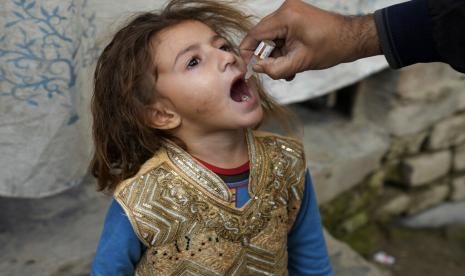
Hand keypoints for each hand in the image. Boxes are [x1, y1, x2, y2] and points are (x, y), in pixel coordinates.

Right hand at [240, 0, 380, 79]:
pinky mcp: (294, 17)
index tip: (247, 68)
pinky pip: (280, 35)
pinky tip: (292, 62)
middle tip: (275, 72)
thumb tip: (256, 68)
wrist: (351, 38)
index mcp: (286, 17)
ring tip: (289, 70)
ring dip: (276, 56)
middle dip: (266, 57)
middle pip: (262, 36)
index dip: (248, 52)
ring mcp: (290, 12)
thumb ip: (275, 68)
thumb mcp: (300, 62)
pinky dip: (283, 50)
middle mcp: (285, 10)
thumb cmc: (331, 47)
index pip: (255, 34)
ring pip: (271, 38)